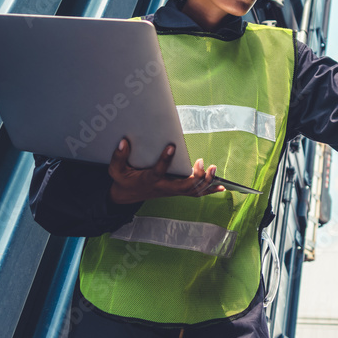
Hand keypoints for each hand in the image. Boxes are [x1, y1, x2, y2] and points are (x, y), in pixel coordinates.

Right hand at [108, 138, 224, 204]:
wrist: (127, 196)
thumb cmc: (124, 180)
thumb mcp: (116, 170)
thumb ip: (118, 156)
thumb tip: (124, 141)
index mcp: (150, 180)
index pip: (159, 170)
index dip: (165, 159)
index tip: (171, 146)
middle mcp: (164, 187)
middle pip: (185, 186)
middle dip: (197, 176)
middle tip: (202, 162)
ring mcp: (172, 191)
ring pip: (193, 191)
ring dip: (206, 182)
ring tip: (214, 169)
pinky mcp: (177, 191)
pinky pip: (196, 193)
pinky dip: (210, 190)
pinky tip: (222, 187)